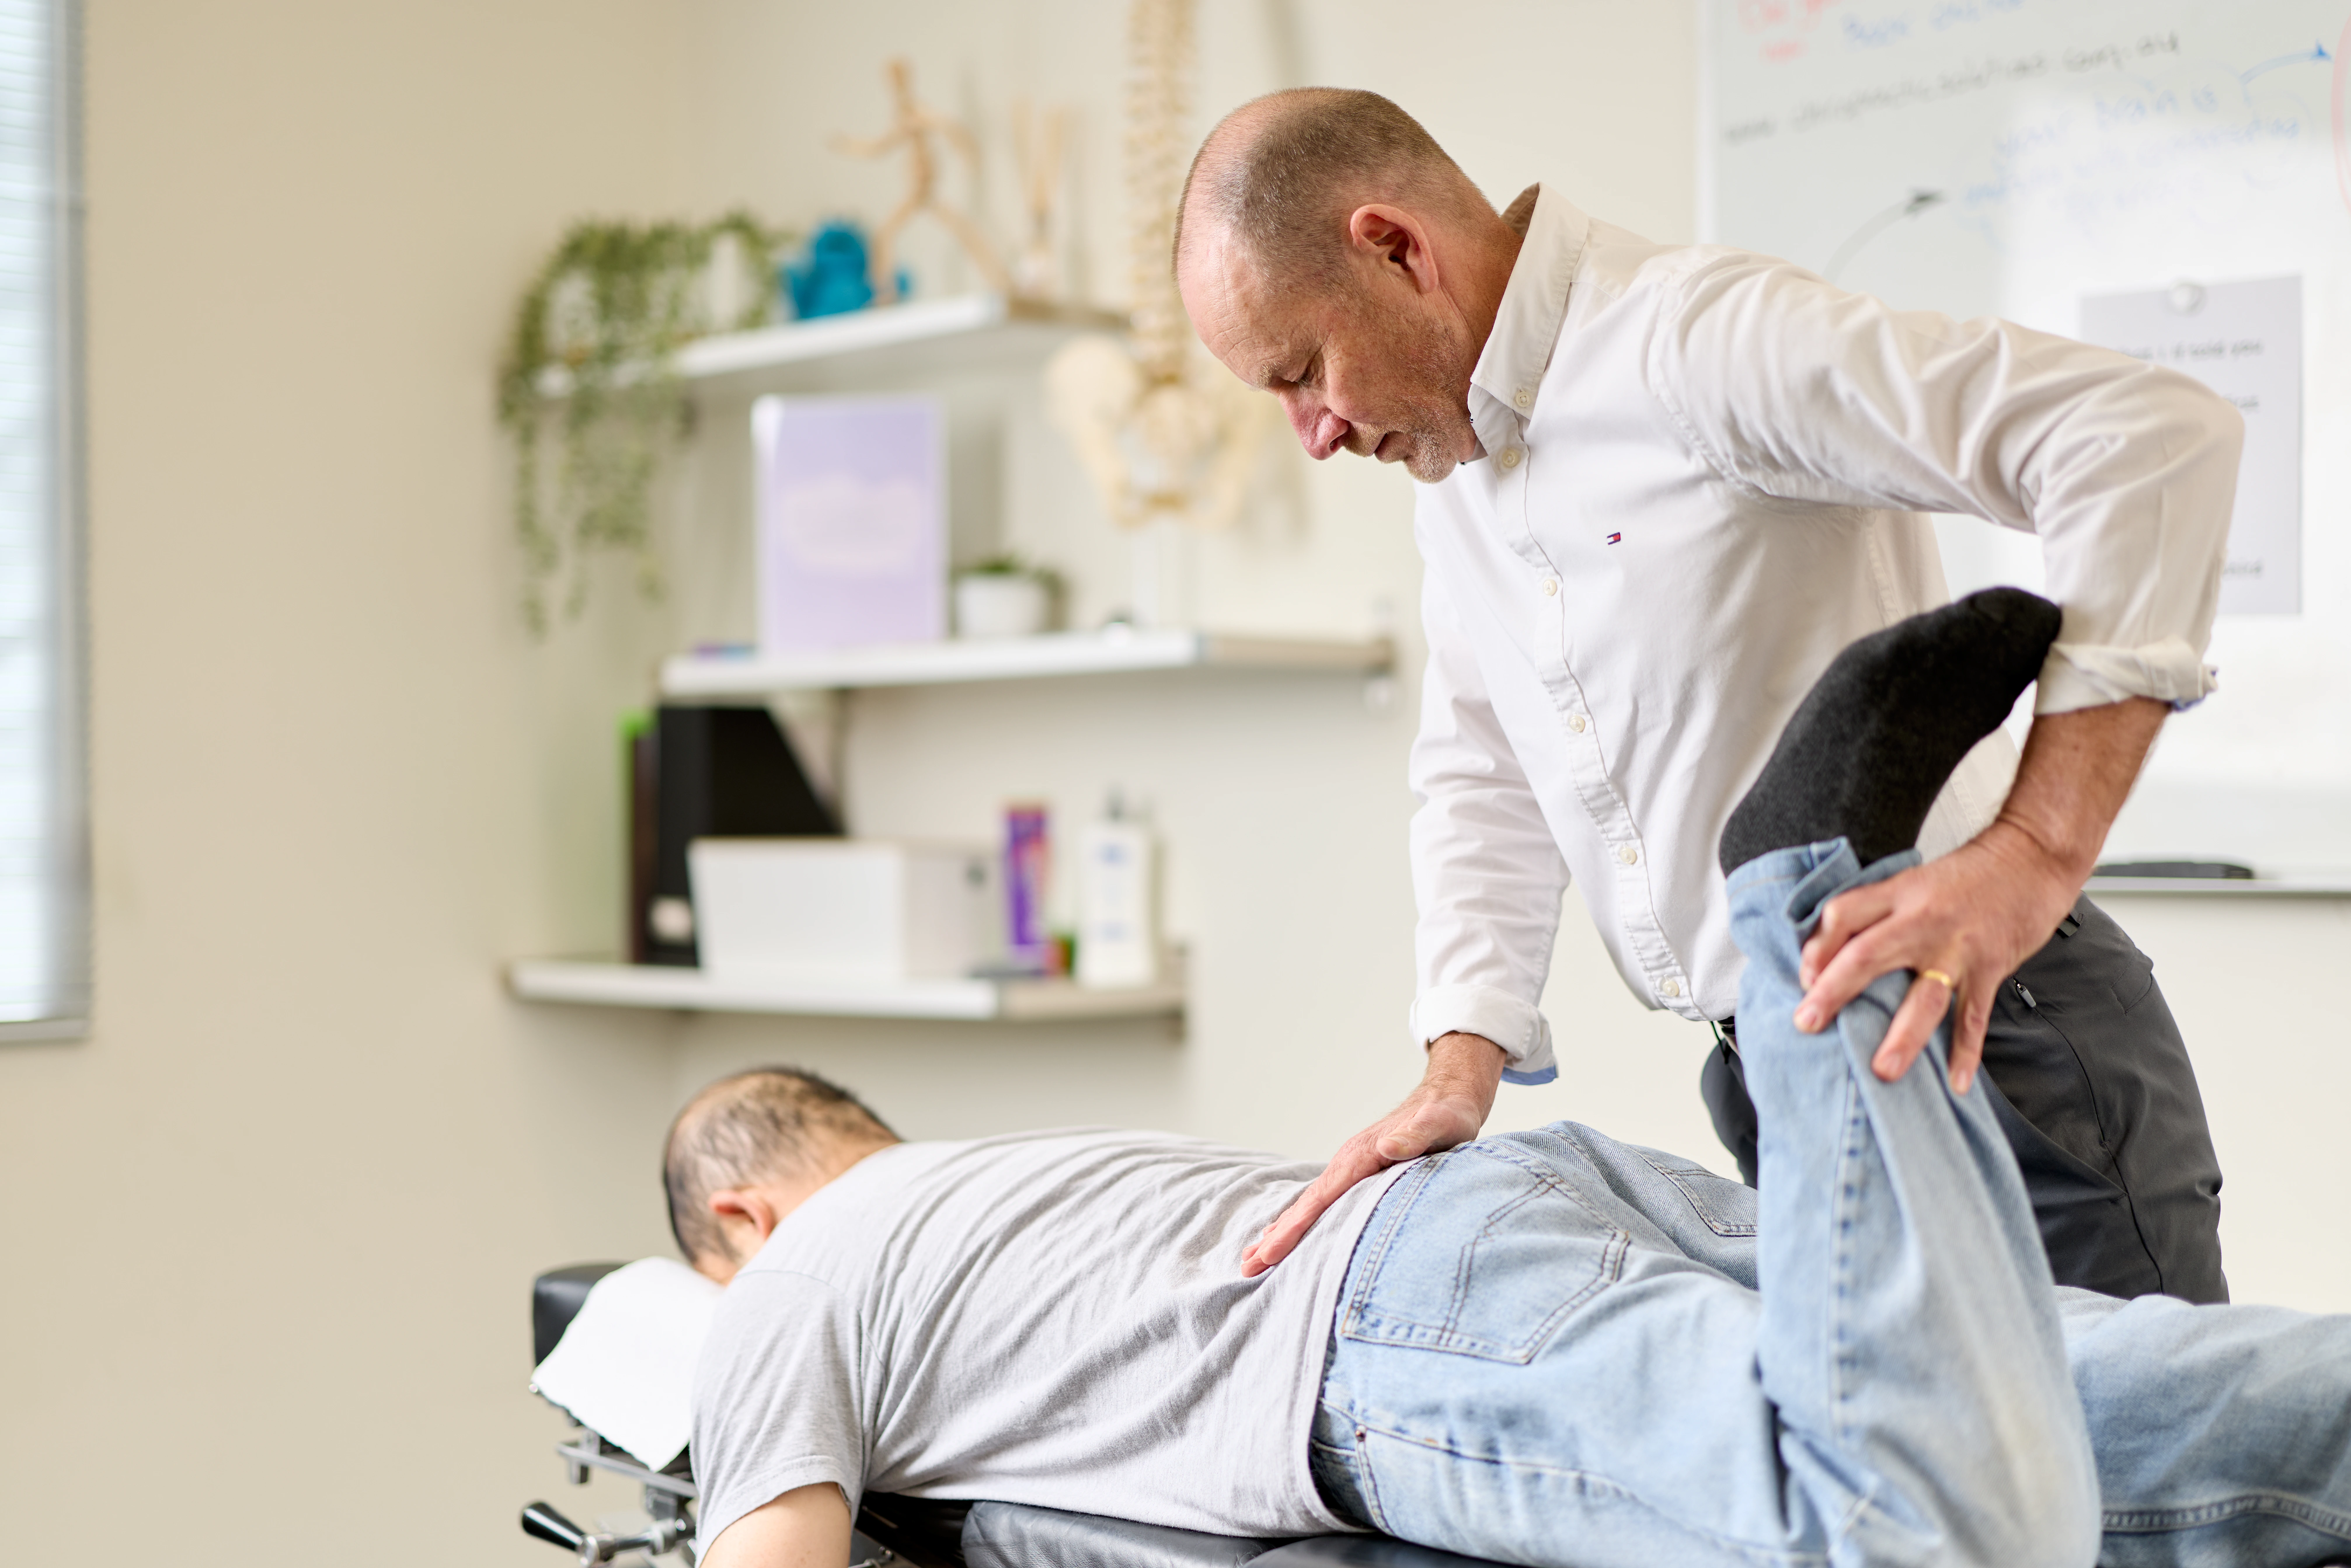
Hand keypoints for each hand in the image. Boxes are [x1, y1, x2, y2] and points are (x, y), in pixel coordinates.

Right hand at [1241, 1032, 1504, 1276]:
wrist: (1448, 1097)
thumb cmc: (1448, 1114)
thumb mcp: (1441, 1123)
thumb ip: (1416, 1134)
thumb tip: (1387, 1146)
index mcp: (1361, 1156)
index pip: (1321, 1198)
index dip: (1295, 1227)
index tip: (1270, 1252)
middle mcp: (1348, 1162)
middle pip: (1306, 1205)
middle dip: (1276, 1236)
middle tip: (1247, 1267)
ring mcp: (1350, 1168)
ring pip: (1310, 1205)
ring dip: (1282, 1231)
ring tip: (1254, 1258)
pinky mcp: (1358, 1175)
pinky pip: (1323, 1202)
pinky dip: (1301, 1221)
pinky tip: (1289, 1234)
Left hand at [1794, 826, 2074, 1090]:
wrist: (2031, 858)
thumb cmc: (1969, 874)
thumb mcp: (1913, 880)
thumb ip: (1877, 910)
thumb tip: (1833, 951)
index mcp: (1898, 893)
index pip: (1843, 915)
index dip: (1817, 948)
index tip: (1803, 979)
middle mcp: (1923, 920)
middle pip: (1868, 955)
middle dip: (1834, 992)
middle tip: (1808, 1023)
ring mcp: (1958, 947)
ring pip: (1925, 996)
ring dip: (1903, 1037)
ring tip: (1884, 1069)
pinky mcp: (1991, 967)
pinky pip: (1975, 1016)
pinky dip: (1966, 1051)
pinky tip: (1957, 1081)